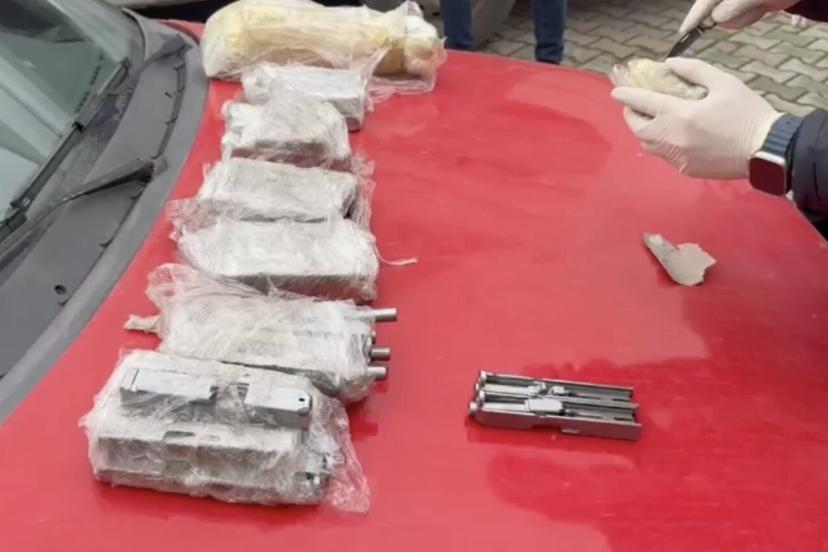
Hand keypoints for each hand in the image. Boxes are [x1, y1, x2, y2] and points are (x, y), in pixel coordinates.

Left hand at [611, 58, 780, 178]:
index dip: (627, 95)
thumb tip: (669, 65)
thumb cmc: (746, 113)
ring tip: (651, 118)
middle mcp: (671, 138)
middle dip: (631, 115)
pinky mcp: (684, 169)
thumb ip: (694, 70)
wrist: (764, 149)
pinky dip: (660, 143)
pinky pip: (663, 155)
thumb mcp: (724, 82)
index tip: (616, 91)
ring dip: (644, 130)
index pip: (643, 102)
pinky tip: (670, 135)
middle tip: (635, 105)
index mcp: (679, 114)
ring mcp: (676, 156)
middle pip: (637, 127)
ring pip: (647, 144)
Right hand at [679, 0, 798, 32]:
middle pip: (712, 13)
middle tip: (747, 11)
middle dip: (728, 17)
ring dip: (740, 18)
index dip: (693, 18)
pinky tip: (757, 9)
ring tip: (756, 8)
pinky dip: (746, 17)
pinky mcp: (740, 7)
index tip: (683, 32)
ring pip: (725, 18)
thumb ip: (732, 6)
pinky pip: (735, 18)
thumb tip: (715, 19)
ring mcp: (732, 2)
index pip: (703, 4)